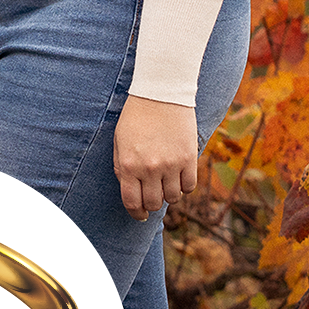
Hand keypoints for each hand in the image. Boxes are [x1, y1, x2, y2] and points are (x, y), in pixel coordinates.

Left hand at [113, 95, 197, 221]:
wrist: (160, 93)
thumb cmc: (136, 116)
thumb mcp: (119, 141)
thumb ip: (121, 167)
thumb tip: (130, 191)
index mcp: (128, 165)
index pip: (132, 203)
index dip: (136, 213)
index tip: (140, 215)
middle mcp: (149, 169)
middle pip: (153, 203)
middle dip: (152, 203)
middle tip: (153, 194)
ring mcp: (170, 165)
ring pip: (173, 198)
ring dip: (169, 194)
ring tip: (166, 181)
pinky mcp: (188, 159)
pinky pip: (189, 187)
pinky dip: (184, 186)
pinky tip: (179, 176)